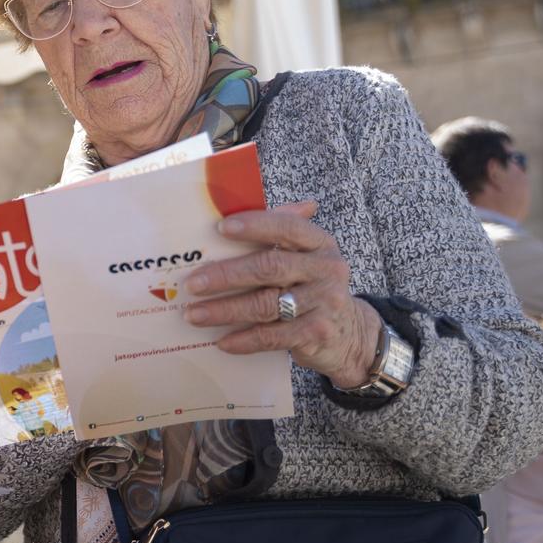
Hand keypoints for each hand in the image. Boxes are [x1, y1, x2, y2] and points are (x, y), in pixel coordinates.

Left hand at [181, 201, 382, 390]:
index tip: (220, 228)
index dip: (254, 226)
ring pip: (265, 304)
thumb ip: (281, 231)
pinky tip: (221, 341)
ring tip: (194, 314)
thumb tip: (240, 201)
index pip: (287, 227)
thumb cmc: (311, 287)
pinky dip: (244, 340)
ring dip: (224, 310)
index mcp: (320, 243)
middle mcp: (327, 270)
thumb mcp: (305, 257)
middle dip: (226, 275)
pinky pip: (273, 336)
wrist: (349, 333)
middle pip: (269, 267)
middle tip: (193, 283)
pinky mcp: (317, 334)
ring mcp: (324, 303)